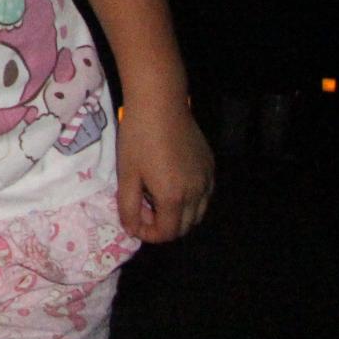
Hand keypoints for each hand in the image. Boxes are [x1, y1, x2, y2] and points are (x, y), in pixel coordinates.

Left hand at [115, 99, 214, 241]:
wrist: (160, 105)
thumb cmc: (138, 138)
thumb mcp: (127, 174)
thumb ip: (129, 207)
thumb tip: (133, 230)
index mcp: (174, 198)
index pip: (167, 233)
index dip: (149, 234)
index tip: (134, 220)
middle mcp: (197, 193)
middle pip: (185, 227)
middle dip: (163, 225)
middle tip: (143, 207)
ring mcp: (207, 180)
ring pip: (198, 213)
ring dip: (178, 214)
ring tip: (156, 195)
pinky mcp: (211, 167)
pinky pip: (205, 195)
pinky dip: (191, 199)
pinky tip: (172, 182)